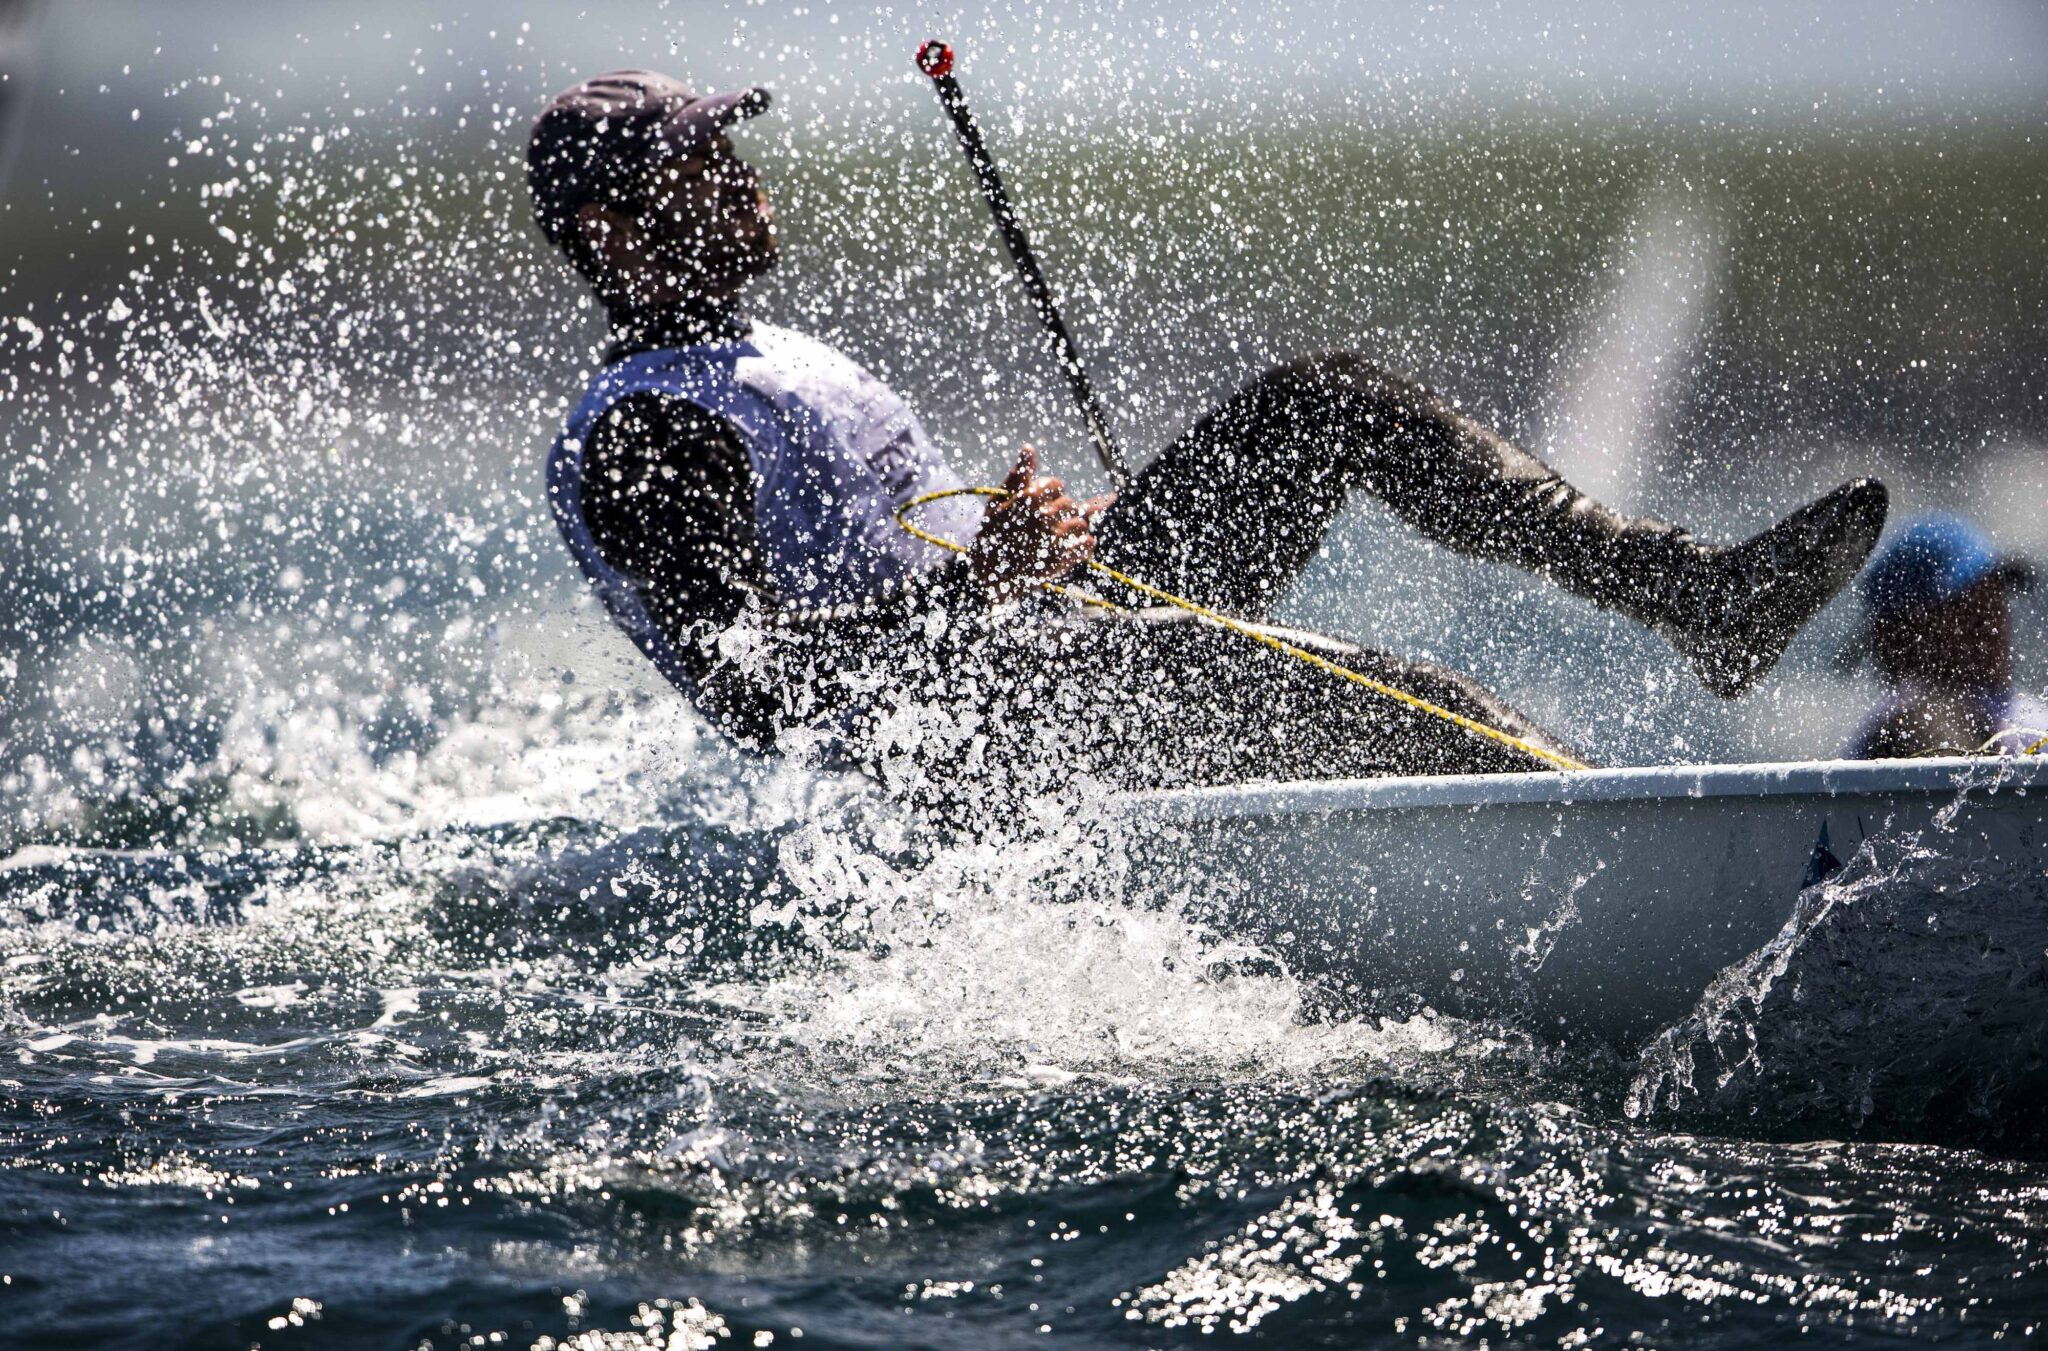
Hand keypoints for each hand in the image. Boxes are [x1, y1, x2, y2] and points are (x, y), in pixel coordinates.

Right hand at [967, 445, 1114, 603]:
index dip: (1050, 493)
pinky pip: (1087, 544)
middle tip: (1046, 524)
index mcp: (1028, 498)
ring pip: (1081, 523)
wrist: (987, 576)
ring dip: (1073, 529)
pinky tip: (1072, 548)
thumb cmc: (992, 534)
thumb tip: (1030, 448)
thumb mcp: (998, 502)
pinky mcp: (1061, 560)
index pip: (1056, 484)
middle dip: (1060, 512)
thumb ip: (1018, 475)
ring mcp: (1054, 538)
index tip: (1040, 504)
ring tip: (1058, 537)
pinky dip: (1084, 546)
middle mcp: (1043, 516)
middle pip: (1070, 503)